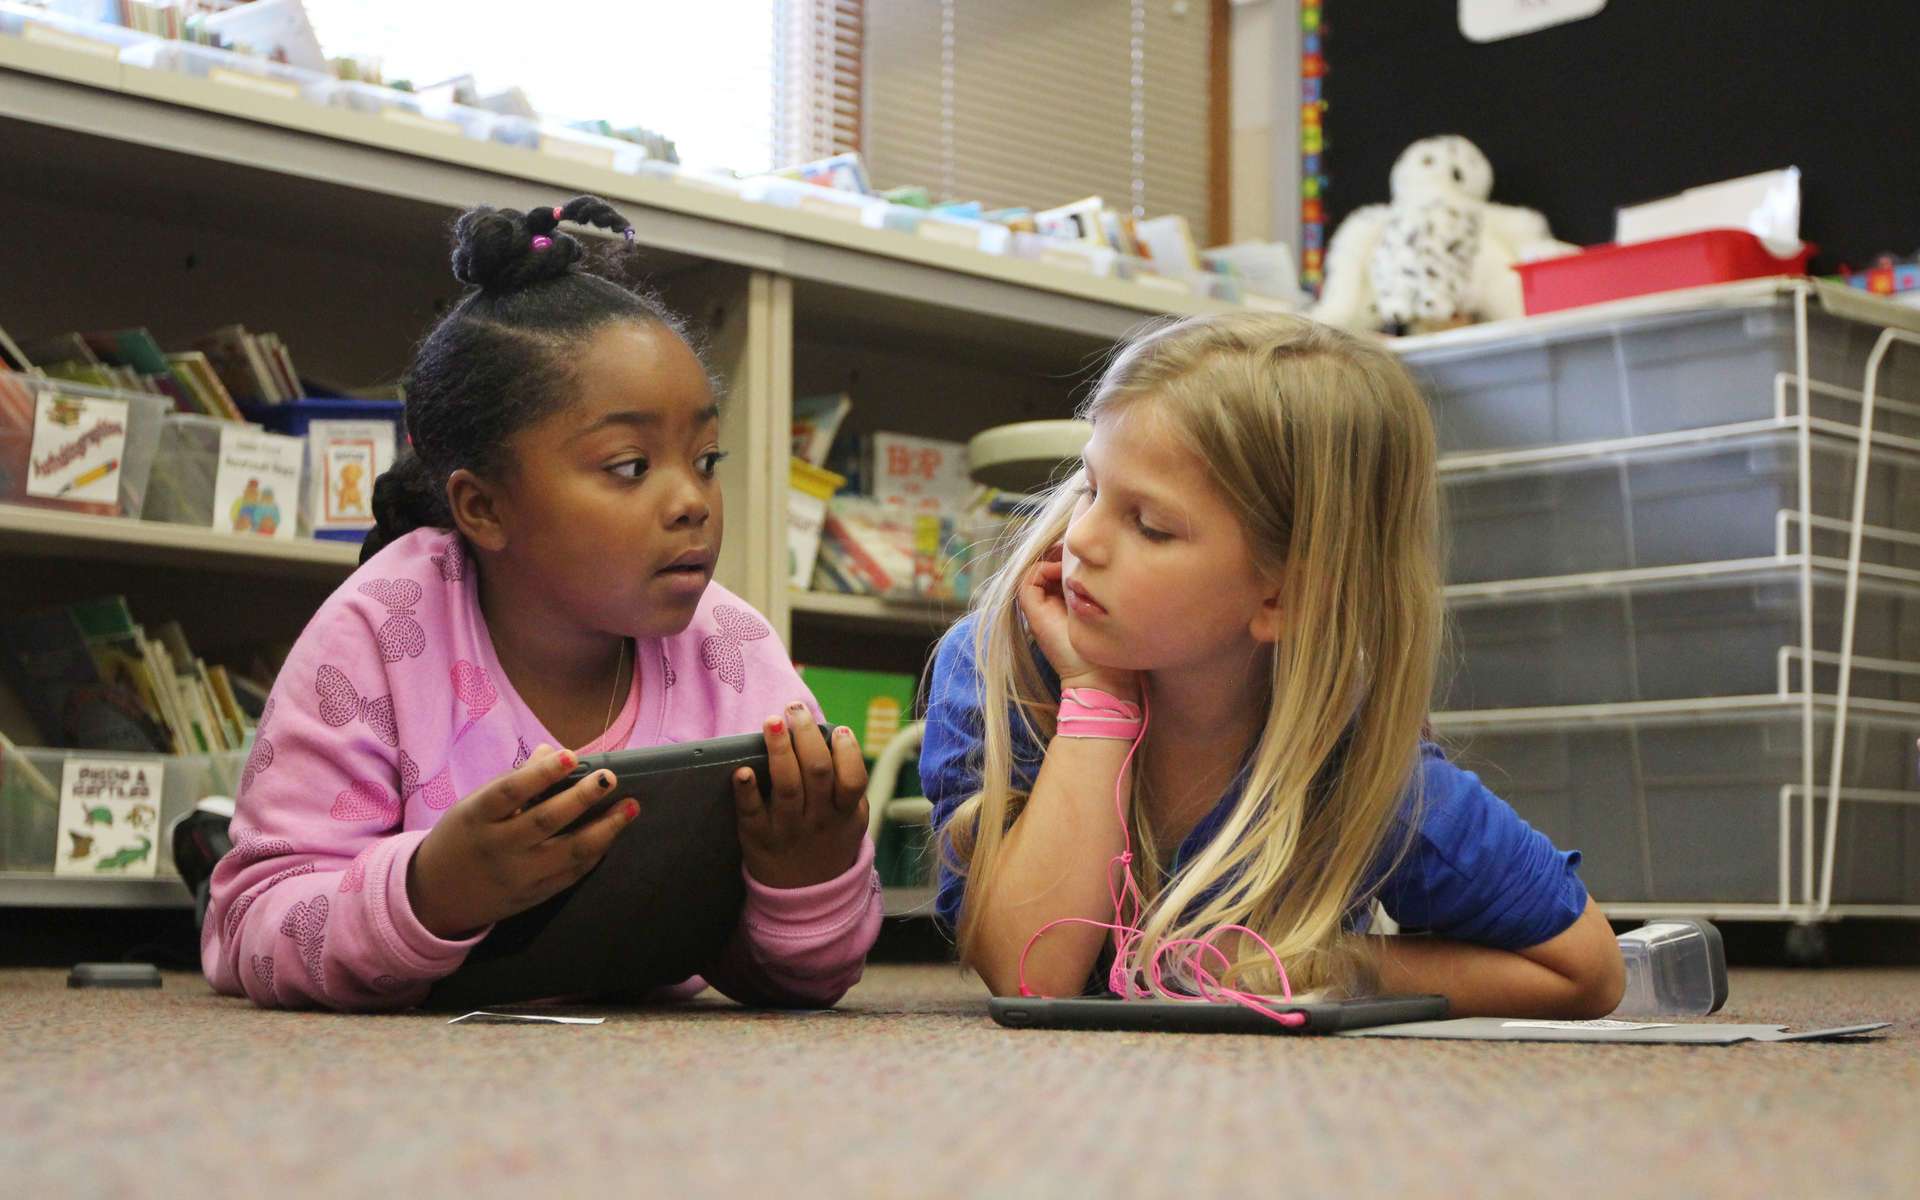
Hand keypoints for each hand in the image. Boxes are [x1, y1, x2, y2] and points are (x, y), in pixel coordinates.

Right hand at [407, 744, 638, 938]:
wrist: (435, 898)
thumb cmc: (462, 838)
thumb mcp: (474, 806)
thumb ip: (514, 781)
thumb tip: (552, 751)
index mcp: (477, 818)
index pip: (510, 792)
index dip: (541, 774)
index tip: (571, 756)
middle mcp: (498, 847)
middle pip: (545, 821)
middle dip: (582, 798)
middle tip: (611, 778)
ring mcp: (518, 876)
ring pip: (568, 852)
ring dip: (605, 829)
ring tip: (630, 807)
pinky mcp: (533, 897)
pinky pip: (571, 875)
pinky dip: (594, 854)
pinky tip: (611, 835)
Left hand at [733, 702, 868, 888]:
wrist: (806, 897)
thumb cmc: (828, 841)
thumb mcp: (850, 820)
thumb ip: (847, 785)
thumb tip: (834, 735)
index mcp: (845, 812)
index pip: (853, 780)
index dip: (848, 753)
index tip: (839, 730)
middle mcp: (818, 820)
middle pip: (818, 773)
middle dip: (806, 736)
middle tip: (794, 709)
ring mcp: (788, 830)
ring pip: (787, 786)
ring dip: (779, 750)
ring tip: (773, 721)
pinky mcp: (758, 839)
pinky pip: (752, 814)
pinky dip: (747, 792)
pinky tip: (742, 771)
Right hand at [1017, 544, 1138, 698]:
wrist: (1098, 677)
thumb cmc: (1111, 649)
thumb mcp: (1110, 612)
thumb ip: (1104, 593)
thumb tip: (1106, 567)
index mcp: (1069, 605)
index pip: (1064, 570)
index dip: (1073, 558)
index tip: (1089, 554)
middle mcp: (1052, 605)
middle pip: (1049, 567)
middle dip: (1062, 554)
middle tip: (1079, 550)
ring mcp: (1040, 609)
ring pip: (1037, 571)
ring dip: (1051, 559)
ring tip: (1071, 559)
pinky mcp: (1033, 613)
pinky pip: (1028, 580)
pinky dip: (1042, 569)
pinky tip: (1063, 572)